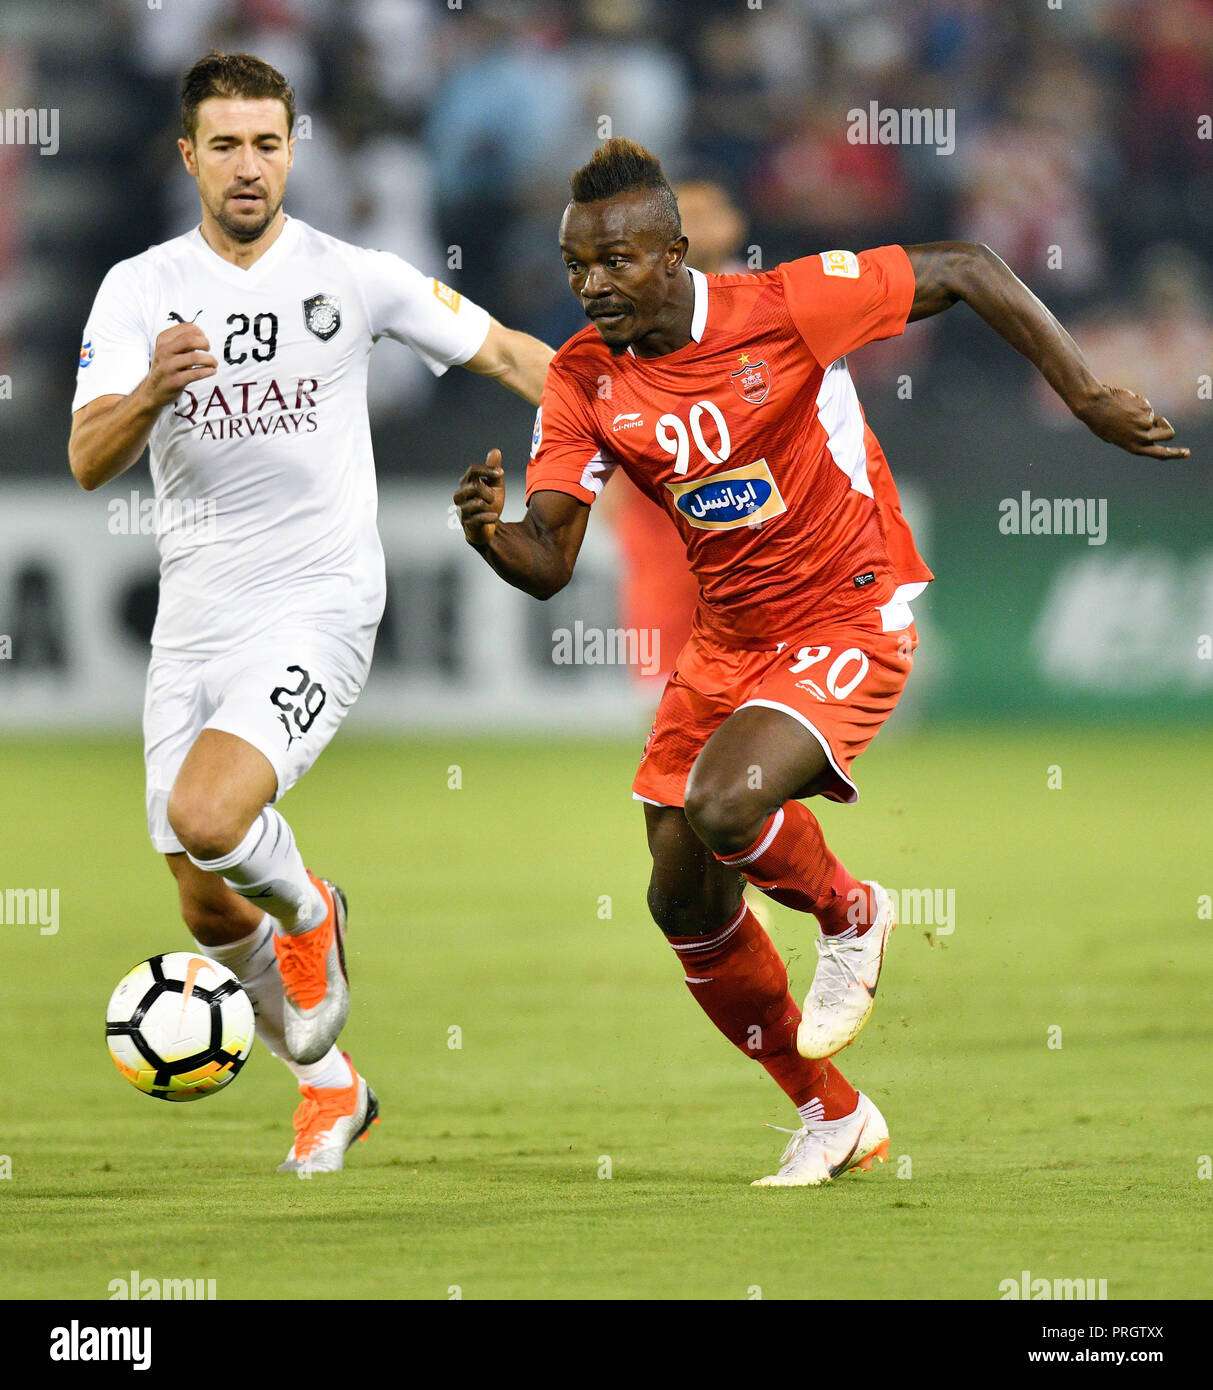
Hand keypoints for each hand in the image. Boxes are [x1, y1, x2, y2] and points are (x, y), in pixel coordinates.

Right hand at [144, 324, 216, 406]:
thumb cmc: (167, 367)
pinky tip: (212, 371)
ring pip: (195, 357)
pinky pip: (196, 373)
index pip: (186, 328)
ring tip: (214, 363)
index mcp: (163, 340)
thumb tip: (202, 337)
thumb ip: (183, 342)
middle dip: (205, 343)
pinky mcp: (175, 381)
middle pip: (190, 340)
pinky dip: (208, 371)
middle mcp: (164, 351)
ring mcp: (168, 366)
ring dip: (210, 360)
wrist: (152, 391)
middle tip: (209, 350)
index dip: (200, 332)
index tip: (204, 340)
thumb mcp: (169, 350)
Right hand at [454, 448, 505, 546]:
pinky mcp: (467, 523)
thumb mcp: (496, 485)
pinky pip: (478, 518)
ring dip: (489, 505)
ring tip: (491, 508)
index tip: (501, 473)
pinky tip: (494, 516)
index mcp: (466, 483)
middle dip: (489, 492)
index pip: (473, 470)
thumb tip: (495, 451)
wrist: (488, 526)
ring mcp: (462, 509)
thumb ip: (494, 470)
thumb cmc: (489, 503)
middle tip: (493, 498)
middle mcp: (460, 495)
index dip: (487, 469)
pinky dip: (489, 517)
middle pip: (474, 486)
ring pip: (477, 503)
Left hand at [1073, 384, 1189, 458]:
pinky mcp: (1146, 410)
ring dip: (1145, 413)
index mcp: (1134, 447)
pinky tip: (1124, 404)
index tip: (1187, 453)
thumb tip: (1150, 429)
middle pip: (1169, 434)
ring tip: (1125, 411)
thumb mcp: (1117, 435)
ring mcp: (1145, 424)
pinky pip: (1147, 406)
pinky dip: (1138, 403)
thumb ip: (1134, 436)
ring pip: (1155, 416)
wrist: (1095, 406)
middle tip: (1159, 421)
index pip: (1160, 454)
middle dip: (1166, 426)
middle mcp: (1142, 438)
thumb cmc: (1101, 421)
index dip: (1176, 453)